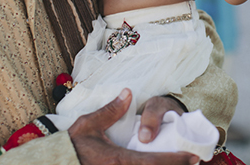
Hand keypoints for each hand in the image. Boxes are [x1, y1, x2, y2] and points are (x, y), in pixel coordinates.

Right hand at [69, 89, 198, 164]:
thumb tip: (127, 93)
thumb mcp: (88, 124)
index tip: (193, 156)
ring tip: (182, 164)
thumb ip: (110, 110)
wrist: (56, 163)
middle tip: (193, 162)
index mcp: (119, 161)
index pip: (155, 162)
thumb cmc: (71, 146)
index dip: (176, 160)